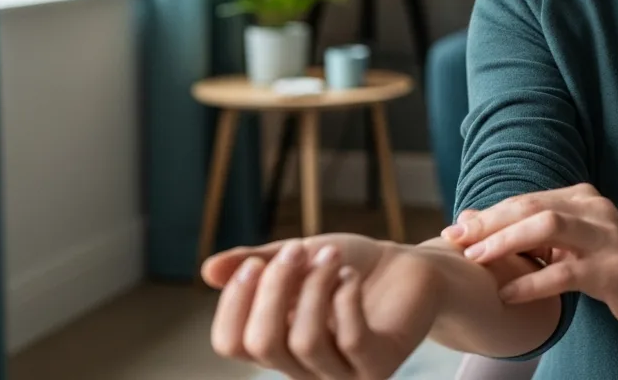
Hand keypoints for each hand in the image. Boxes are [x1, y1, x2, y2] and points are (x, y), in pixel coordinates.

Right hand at [202, 233, 442, 379]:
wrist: (409, 269)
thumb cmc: (349, 267)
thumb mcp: (299, 258)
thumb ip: (257, 264)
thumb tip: (207, 270)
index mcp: (277, 347)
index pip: (230, 344)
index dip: (234, 303)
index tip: (254, 263)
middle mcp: (302, 370)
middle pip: (263, 344)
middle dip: (274, 289)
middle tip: (296, 250)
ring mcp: (341, 374)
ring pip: (305, 341)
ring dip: (315, 287)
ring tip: (331, 255)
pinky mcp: (379, 365)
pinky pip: (351, 339)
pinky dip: (345, 299)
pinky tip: (350, 276)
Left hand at [442, 183, 617, 335]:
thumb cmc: (612, 269)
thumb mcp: (570, 247)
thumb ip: (529, 233)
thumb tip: (470, 220)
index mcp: (582, 198)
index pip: (526, 199)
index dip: (488, 214)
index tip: (454, 230)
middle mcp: (594, 209)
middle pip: (531, 206)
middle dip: (490, 223)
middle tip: (457, 242)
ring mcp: (606, 237)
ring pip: (547, 226)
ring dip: (506, 241)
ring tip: (477, 260)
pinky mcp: (613, 269)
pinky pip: (565, 272)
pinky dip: (532, 282)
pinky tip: (508, 294)